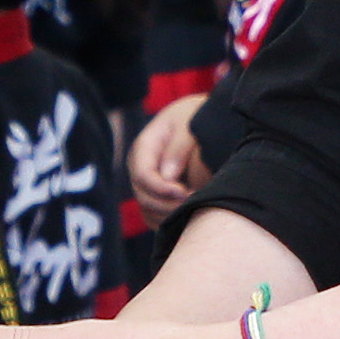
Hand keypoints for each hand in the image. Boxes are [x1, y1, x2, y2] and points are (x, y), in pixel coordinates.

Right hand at [129, 95, 211, 224]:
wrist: (199, 119)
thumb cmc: (195, 117)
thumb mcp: (189, 124)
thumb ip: (179, 148)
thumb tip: (168, 177)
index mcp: (144, 147)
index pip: (143, 175)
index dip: (162, 189)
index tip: (186, 192)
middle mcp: (140, 167)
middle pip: (144, 197)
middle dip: (169, 205)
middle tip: (197, 203)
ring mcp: (146, 184)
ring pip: (148, 211)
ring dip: (171, 215)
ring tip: (196, 209)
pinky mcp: (156, 195)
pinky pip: (155, 218)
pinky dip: (170, 221)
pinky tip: (190, 217)